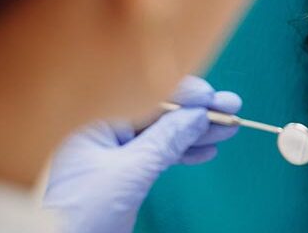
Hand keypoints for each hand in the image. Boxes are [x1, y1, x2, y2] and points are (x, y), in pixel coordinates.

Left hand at [43, 75, 240, 232]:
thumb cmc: (75, 214)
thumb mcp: (128, 173)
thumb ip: (165, 141)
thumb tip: (197, 115)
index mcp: (91, 119)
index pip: (145, 94)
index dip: (185, 94)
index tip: (214, 98)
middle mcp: (99, 130)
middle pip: (158, 112)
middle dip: (197, 113)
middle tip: (231, 109)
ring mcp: (109, 151)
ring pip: (161, 134)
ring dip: (195, 133)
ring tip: (227, 129)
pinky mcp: (118, 173)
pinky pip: (155, 154)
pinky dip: (181, 153)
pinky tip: (205, 150)